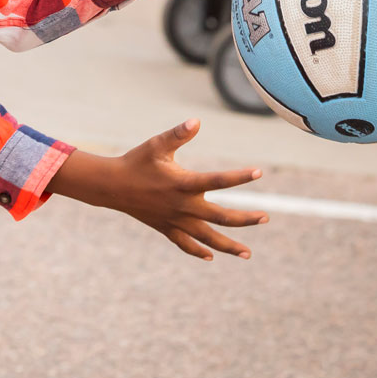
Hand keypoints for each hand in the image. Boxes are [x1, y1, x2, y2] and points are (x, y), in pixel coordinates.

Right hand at [53, 119, 267, 259]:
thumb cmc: (135, 161)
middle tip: (265, 217)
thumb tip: (197, 121)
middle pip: (221, 217)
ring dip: (228, 246)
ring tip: (247, 253)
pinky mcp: (165, 227)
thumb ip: (178, 134)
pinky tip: (211, 256)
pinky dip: (197, 251)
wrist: (111, 185)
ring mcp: (175, 220)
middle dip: (245, 219)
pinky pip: (184, 244)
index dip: (239, 176)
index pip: (218, 181)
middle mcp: (183, 206)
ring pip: (207, 238)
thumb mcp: (156, 145)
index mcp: (183, 183)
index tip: (259, 173)